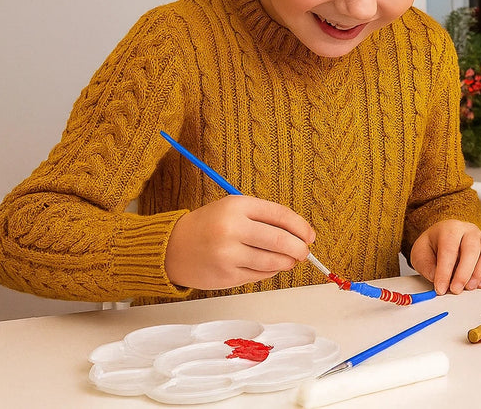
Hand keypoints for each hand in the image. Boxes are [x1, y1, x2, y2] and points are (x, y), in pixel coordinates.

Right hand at [164, 195, 315, 289]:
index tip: (310, 235)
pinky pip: (260, 275)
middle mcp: (232, 228)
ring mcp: (228, 254)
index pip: (280, 215)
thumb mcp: (234, 209)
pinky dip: (271, 271)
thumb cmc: (208, 226)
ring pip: (273, 261)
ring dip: (288, 262)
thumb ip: (264, 218)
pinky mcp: (226, 275)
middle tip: (304, 251)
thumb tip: (300, 234)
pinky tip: (271, 267)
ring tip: (291, 260)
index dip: (301, 227)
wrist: (171, 248)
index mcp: (237, 206)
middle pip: (280, 240)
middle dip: (299, 248)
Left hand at [409, 220, 480, 294]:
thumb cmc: (434, 245)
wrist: (445, 237)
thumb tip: (437, 279)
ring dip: (480, 273)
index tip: (440, 288)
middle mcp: (469, 231)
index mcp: (450, 228)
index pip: (449, 249)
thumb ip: (426, 266)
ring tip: (469, 287)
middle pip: (471, 249)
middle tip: (456, 290)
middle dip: (464, 273)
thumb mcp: (421, 253)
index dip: (444, 271)